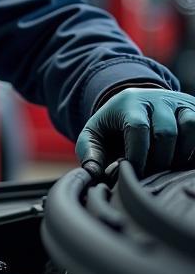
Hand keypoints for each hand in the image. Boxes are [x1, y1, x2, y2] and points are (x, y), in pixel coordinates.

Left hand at [76, 88, 194, 177]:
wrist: (136, 104)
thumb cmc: (114, 126)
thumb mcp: (95, 134)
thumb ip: (89, 152)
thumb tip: (92, 172)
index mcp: (129, 102)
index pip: (138, 128)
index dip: (138, 155)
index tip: (134, 173)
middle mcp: (157, 98)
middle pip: (166, 132)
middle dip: (159, 160)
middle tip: (151, 174)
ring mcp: (179, 102)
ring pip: (190, 127)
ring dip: (181, 154)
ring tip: (168, 168)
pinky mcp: (194, 109)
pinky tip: (184, 162)